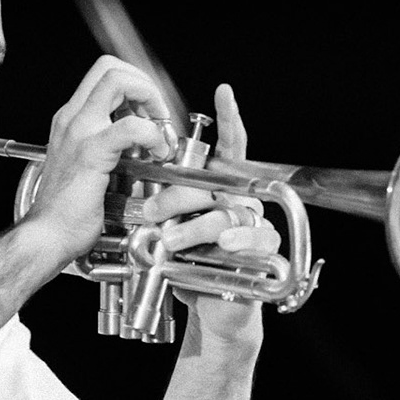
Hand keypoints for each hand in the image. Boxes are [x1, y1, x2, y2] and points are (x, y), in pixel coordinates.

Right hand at [18, 55, 175, 267]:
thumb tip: (141, 138)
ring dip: (150, 99)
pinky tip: (158, 153)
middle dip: (144, 84)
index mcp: (71, 120)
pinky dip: (153, 135)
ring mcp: (79, 132)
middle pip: (111, 67)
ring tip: (159, 132)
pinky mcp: (91, 153)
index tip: (149, 111)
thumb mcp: (88, 166)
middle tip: (158, 115)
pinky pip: (131, 127)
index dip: (134, 83)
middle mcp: (72, 119)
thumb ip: (110, 146)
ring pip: (119, 81)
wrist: (47, 236)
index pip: (103, 74)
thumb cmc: (67, 212)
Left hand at [146, 84, 278, 345]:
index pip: (227, 149)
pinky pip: (258, 238)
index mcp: (217, 190)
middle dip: (179, 196)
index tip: (223, 93)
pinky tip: (223, 246)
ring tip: (170, 241)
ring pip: (229, 214)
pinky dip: (239, 241)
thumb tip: (136, 188)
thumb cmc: (190, 266)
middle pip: (216, 184)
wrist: (212, 307)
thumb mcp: (168, 231)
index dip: (229, 120)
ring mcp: (251, 224)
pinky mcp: (262, 250)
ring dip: (196, 227)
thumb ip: (160, 206)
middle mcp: (238, 202)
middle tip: (150, 212)